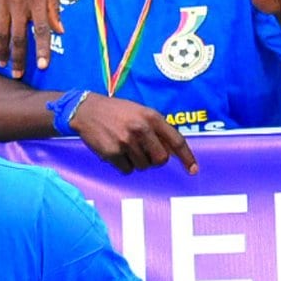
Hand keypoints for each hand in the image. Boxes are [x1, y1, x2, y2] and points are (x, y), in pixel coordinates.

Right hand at [0, 0, 62, 76]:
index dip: (42, 49)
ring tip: (3, 64)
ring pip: (0, 32)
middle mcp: (18, 1)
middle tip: (17, 74)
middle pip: (18, 36)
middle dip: (18, 58)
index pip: (41, 30)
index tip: (43, 65)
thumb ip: (54, 7)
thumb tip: (60, 30)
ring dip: (1, 51)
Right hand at [69, 93, 197, 173]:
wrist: (86, 110)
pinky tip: (116, 152)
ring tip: (126, 147)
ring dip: (137, 162)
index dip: (186, 157)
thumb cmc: (117, 112)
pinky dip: (124, 165)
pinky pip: (127, 170)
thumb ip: (157, 129)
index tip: (193, 170)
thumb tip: (172, 152)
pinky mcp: (112, 153)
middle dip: (155, 160)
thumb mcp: (140, 112)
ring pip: (143, 166)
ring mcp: (126, 142)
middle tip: (144, 152)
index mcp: (151, 117)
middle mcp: (141, 129)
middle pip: (161, 160)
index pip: (176, 141)